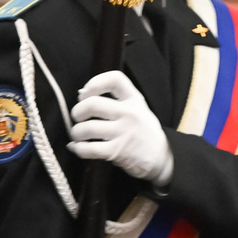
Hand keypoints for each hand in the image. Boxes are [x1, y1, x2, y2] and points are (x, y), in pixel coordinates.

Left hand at [68, 70, 172, 185]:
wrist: (161, 158)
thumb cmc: (143, 131)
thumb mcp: (138, 109)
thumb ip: (116, 100)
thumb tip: (82, 94)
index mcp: (135, 100)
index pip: (115, 79)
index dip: (94, 83)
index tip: (86, 94)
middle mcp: (130, 113)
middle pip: (92, 104)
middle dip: (77, 112)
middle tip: (78, 118)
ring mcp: (123, 133)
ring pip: (86, 128)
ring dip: (75, 132)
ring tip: (78, 134)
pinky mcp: (116, 151)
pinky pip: (88, 149)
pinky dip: (77, 148)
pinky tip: (77, 147)